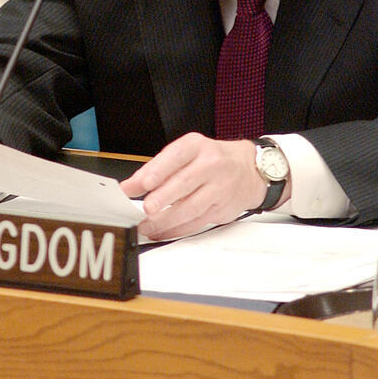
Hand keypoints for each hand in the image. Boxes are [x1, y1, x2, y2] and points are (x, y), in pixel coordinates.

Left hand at [120, 133, 265, 239]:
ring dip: (166, 220)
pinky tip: (162, 232)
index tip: (143, 183)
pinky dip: (177, 230)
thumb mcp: (184, 153)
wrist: (248, 169)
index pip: (176, 156)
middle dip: (163, 197)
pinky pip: (197, 222)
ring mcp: (218, 188)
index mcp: (196, 146)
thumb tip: (129, 187)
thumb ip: (155, 169)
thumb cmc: (211, 159)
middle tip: (146, 208)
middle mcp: (210, 165)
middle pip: (185, 183)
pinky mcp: (221, 209)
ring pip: (191, 207)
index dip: (159, 170)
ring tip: (147, 226)